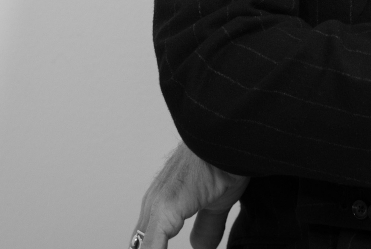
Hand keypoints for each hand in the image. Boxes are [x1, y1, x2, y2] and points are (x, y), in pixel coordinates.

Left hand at [132, 141, 248, 248]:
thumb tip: (200, 248)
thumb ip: (208, 225)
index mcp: (163, 203)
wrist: (228, 133)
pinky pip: (151, 248)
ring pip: (144, 246)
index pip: (149, 244)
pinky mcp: (164, 212)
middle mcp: (154, 205)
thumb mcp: (218, 199)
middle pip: (142, 245)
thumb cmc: (225, 154)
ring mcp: (156, 209)